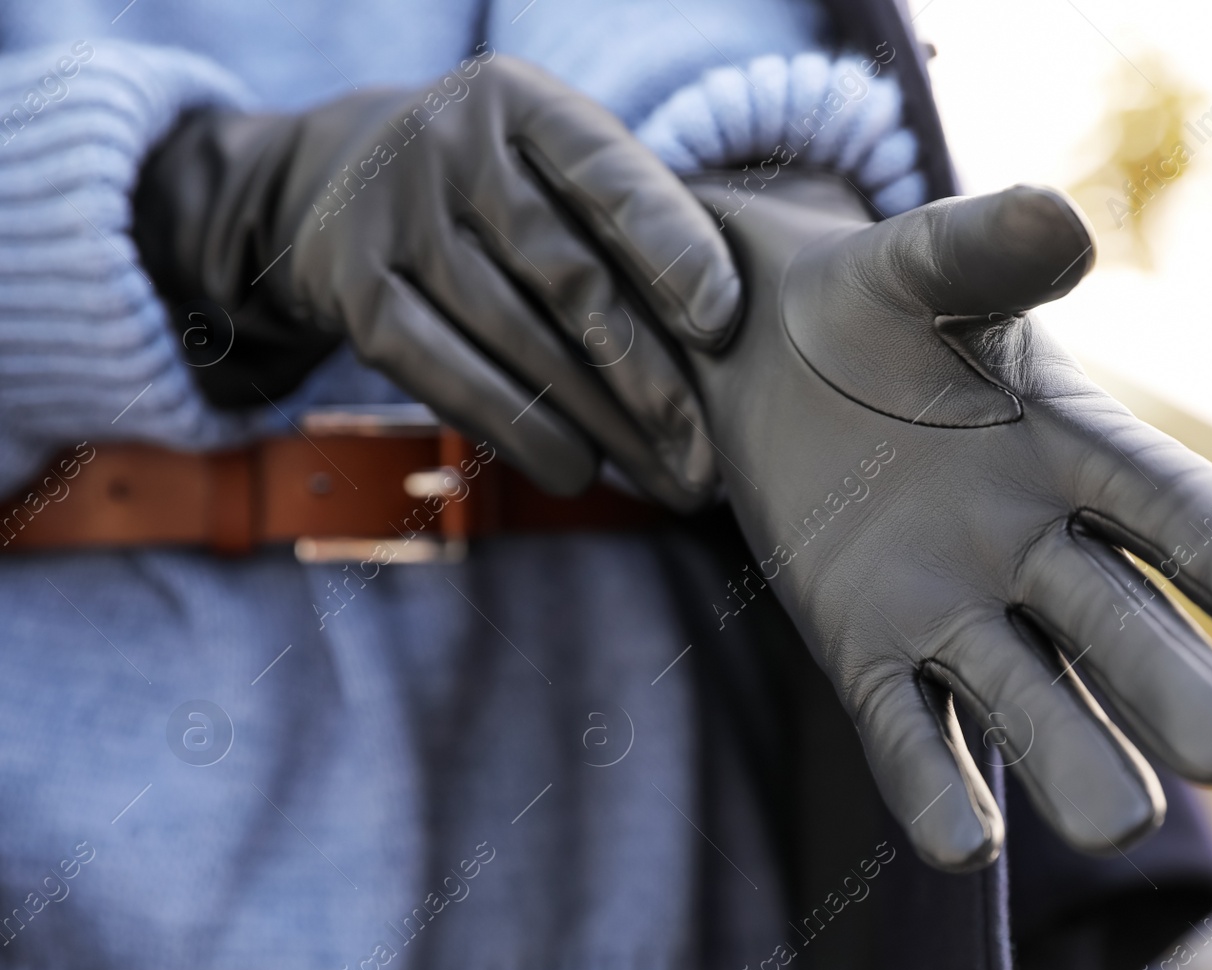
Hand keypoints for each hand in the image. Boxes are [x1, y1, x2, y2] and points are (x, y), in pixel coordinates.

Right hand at [133, 51, 737, 509]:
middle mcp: (449, 144)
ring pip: (519, 340)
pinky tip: (578, 471)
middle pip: (570, 276)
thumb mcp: (555, 170)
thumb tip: (726, 341)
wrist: (340, 184)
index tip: (722, 328)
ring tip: (666, 479)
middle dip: (651, 378)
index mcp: (521, 101)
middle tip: (706, 456)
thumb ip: (630, 222)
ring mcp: (391, 216)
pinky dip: (522, 431)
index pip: (612, 178)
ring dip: (603, 426)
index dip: (674, 252)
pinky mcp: (353, 291)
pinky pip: (449, 376)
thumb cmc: (500, 192)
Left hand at [685, 173, 1211, 870]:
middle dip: (1176, 689)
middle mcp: (1038, 553)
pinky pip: (909, 737)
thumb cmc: (873, 307)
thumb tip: (1062, 223)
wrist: (766, 358)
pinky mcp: (868, 655)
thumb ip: (985, 251)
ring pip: (1037, 707)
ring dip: (1078, 763)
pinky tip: (960, 844)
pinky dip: (933, 789)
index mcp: (1081, 453)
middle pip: (1128, 636)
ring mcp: (955, 615)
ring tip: (1113, 821)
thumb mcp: (921, 268)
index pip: (1182, 516)